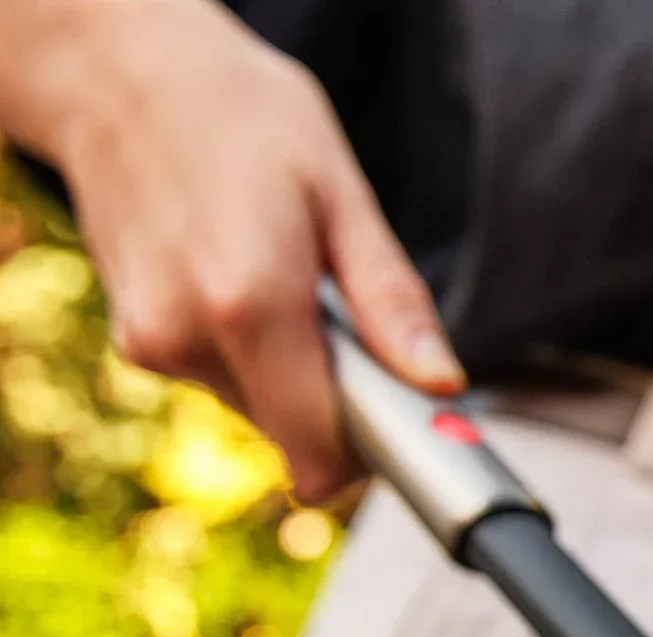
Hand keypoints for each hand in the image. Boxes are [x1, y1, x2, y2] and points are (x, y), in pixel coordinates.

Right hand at [0, 0, 465, 500]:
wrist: (116, 74)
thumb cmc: (239, 116)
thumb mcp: (342, 194)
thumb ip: (391, 304)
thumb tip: (439, 384)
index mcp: (250, 304)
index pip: (321, 450)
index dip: (375, 450)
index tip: (404, 417)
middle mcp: (189, 336)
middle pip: (298, 435)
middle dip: (339, 399)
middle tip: (343, 318)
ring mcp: (154, 345)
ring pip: (263, 409)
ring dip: (293, 370)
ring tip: (284, 281)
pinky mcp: (137, 344)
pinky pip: (225, 381)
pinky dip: (251, 352)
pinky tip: (241, 280)